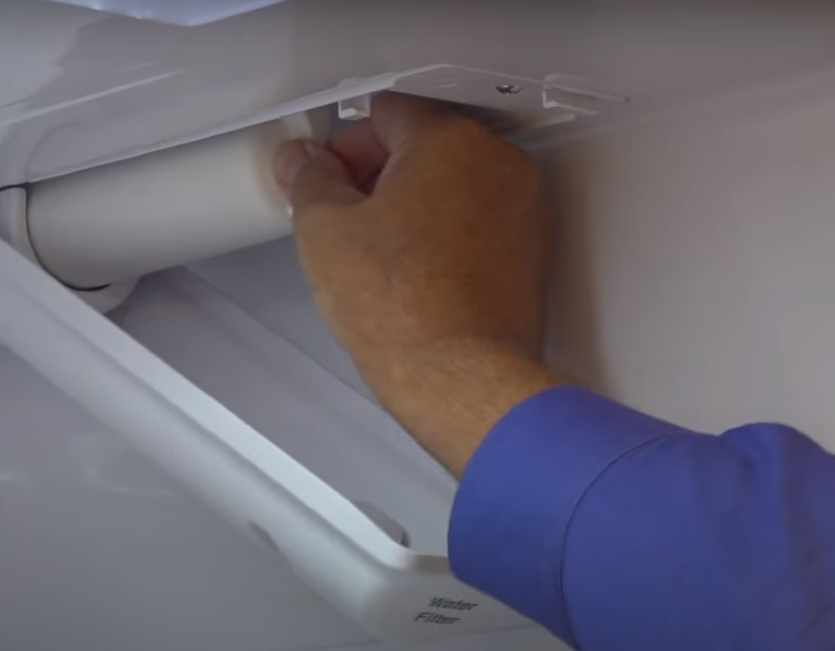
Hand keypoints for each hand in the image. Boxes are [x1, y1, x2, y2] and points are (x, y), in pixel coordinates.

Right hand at [274, 93, 559, 475]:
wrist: (461, 380)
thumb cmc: (403, 309)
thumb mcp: (325, 232)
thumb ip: (310, 180)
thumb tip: (304, 164)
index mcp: (450, 141)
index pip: (385, 112)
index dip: (344, 146)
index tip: (324, 179)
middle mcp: (499, 166)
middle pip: (424, 146)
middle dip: (378, 174)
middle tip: (344, 219)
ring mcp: (522, 211)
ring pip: (454, 187)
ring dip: (413, 206)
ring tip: (378, 256)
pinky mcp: (530, 255)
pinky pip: (478, 224)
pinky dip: (446, 237)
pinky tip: (414, 276)